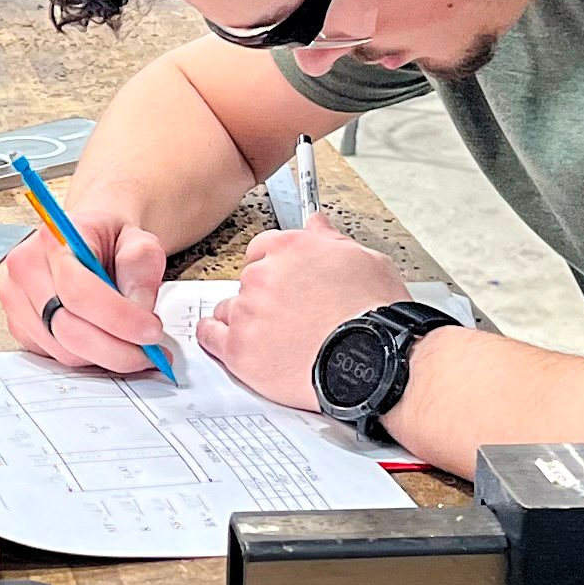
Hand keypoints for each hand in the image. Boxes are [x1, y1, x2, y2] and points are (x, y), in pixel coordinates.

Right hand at [0, 210, 171, 375]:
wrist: (84, 242)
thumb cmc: (108, 241)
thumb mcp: (138, 240)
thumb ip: (141, 267)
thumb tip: (138, 309)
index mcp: (54, 240)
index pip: (78, 289)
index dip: (118, 318)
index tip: (150, 332)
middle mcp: (26, 269)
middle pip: (67, 327)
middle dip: (116, 350)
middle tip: (150, 353)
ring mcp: (16, 300)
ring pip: (62, 349)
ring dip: (103, 356)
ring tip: (131, 344)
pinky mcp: (18, 326)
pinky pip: (54, 356)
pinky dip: (86, 357)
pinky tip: (105, 342)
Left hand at [200, 220, 406, 410]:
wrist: (373, 360)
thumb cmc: (373, 315)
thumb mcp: (365, 260)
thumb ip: (332, 240)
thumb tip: (317, 224)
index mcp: (291, 248)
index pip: (261, 248)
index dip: (272, 267)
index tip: (279, 281)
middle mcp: (263, 275)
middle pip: (246, 280)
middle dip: (263, 296)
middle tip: (287, 315)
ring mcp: (248, 312)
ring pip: (229, 309)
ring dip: (244, 319)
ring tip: (274, 337)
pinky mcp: (239, 348)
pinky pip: (210, 337)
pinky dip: (217, 339)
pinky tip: (233, 343)